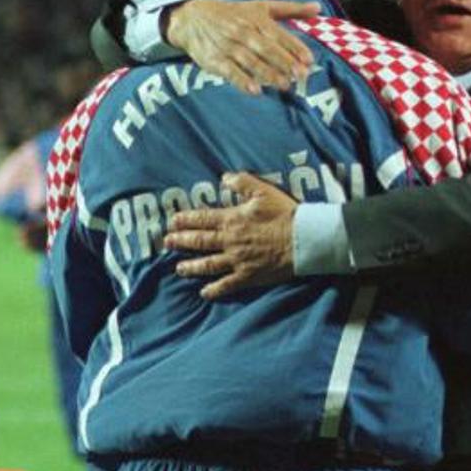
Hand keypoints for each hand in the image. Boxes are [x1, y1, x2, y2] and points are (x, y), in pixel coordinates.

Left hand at [163, 172, 297, 297]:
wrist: (303, 239)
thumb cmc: (285, 214)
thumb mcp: (264, 190)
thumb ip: (242, 182)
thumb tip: (224, 177)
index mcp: (232, 220)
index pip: (203, 219)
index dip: (186, 220)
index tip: (172, 222)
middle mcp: (230, 241)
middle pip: (200, 242)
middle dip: (181, 242)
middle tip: (167, 243)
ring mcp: (237, 261)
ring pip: (208, 264)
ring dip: (191, 266)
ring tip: (179, 268)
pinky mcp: (248, 276)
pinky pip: (227, 285)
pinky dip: (214, 290)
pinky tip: (204, 292)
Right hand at [166, 0, 317, 93]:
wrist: (193, 17)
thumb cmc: (234, 13)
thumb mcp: (261, 7)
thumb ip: (290, 9)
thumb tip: (318, 8)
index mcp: (257, 19)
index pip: (279, 34)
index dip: (294, 47)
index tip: (309, 60)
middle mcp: (244, 31)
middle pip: (267, 48)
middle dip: (285, 62)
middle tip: (301, 76)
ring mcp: (229, 46)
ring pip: (251, 61)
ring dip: (268, 73)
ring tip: (285, 85)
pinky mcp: (215, 59)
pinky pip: (230, 71)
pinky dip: (242, 81)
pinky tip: (255, 90)